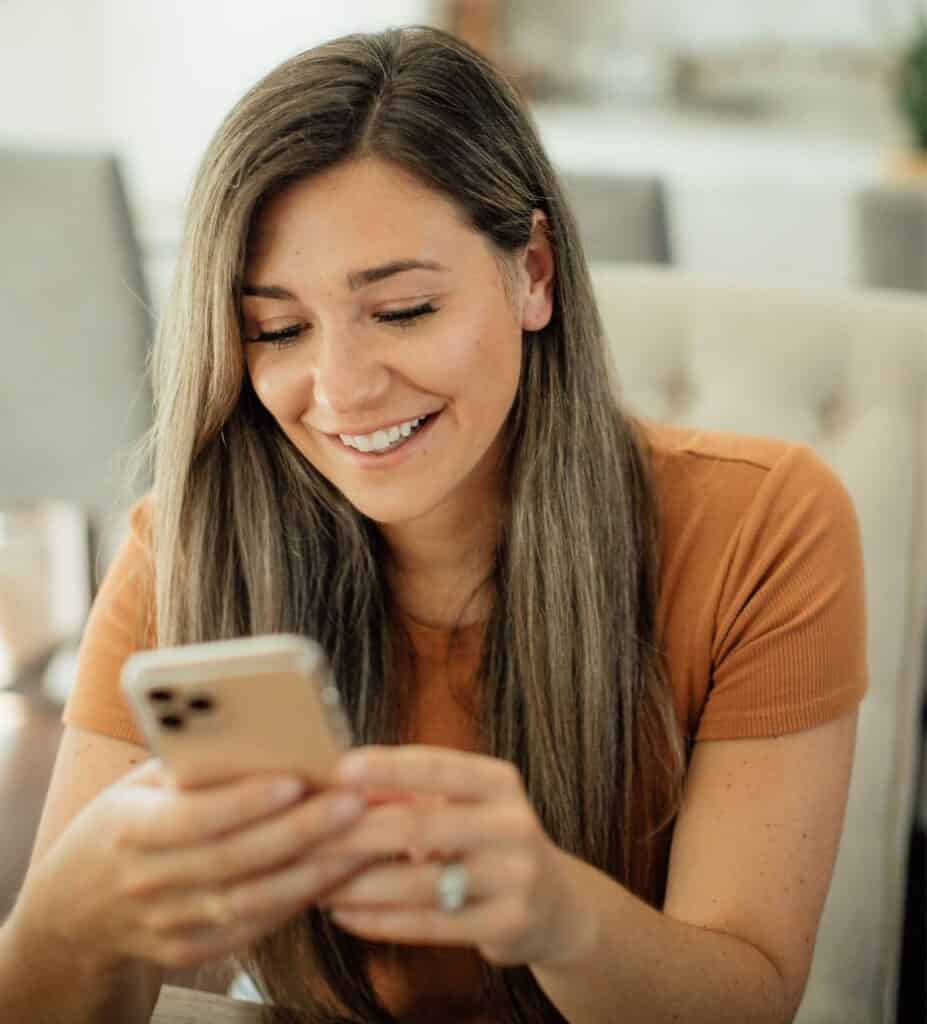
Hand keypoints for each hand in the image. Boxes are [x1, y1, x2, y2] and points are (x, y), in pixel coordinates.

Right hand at [12, 759, 370, 971]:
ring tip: (363, 838)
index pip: (191, 817)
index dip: (244, 802)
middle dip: (300, 830)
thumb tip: (269, 737)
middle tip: (354, 802)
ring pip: (251, 901)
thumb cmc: (125, 821)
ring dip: (314, 870)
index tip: (295, 779)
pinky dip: (299, 900)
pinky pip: (254, 927)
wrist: (76, 909)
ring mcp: (167, 924)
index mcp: (128, 828)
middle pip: (233, 860)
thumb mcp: (141, 784)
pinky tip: (339, 872)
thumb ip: (194, 767)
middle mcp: (145, 881)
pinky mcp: (190, 951)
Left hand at [318, 745, 588, 966]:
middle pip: (419, 826)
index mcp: (500, 783)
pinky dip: (379, 920)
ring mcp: (514, 878)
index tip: (340, 768)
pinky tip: (344, 914)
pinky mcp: (506, 925)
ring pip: (419, 882)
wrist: (556, 904)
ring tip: (312, 881)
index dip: (389, 766)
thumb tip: (345, 783)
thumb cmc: (488, 840)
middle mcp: (513, 824)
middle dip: (354, 832)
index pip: (439, 766)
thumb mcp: (467, 805)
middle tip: (303, 836)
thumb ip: (415, 793)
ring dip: (357, 884)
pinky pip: (429, 924)